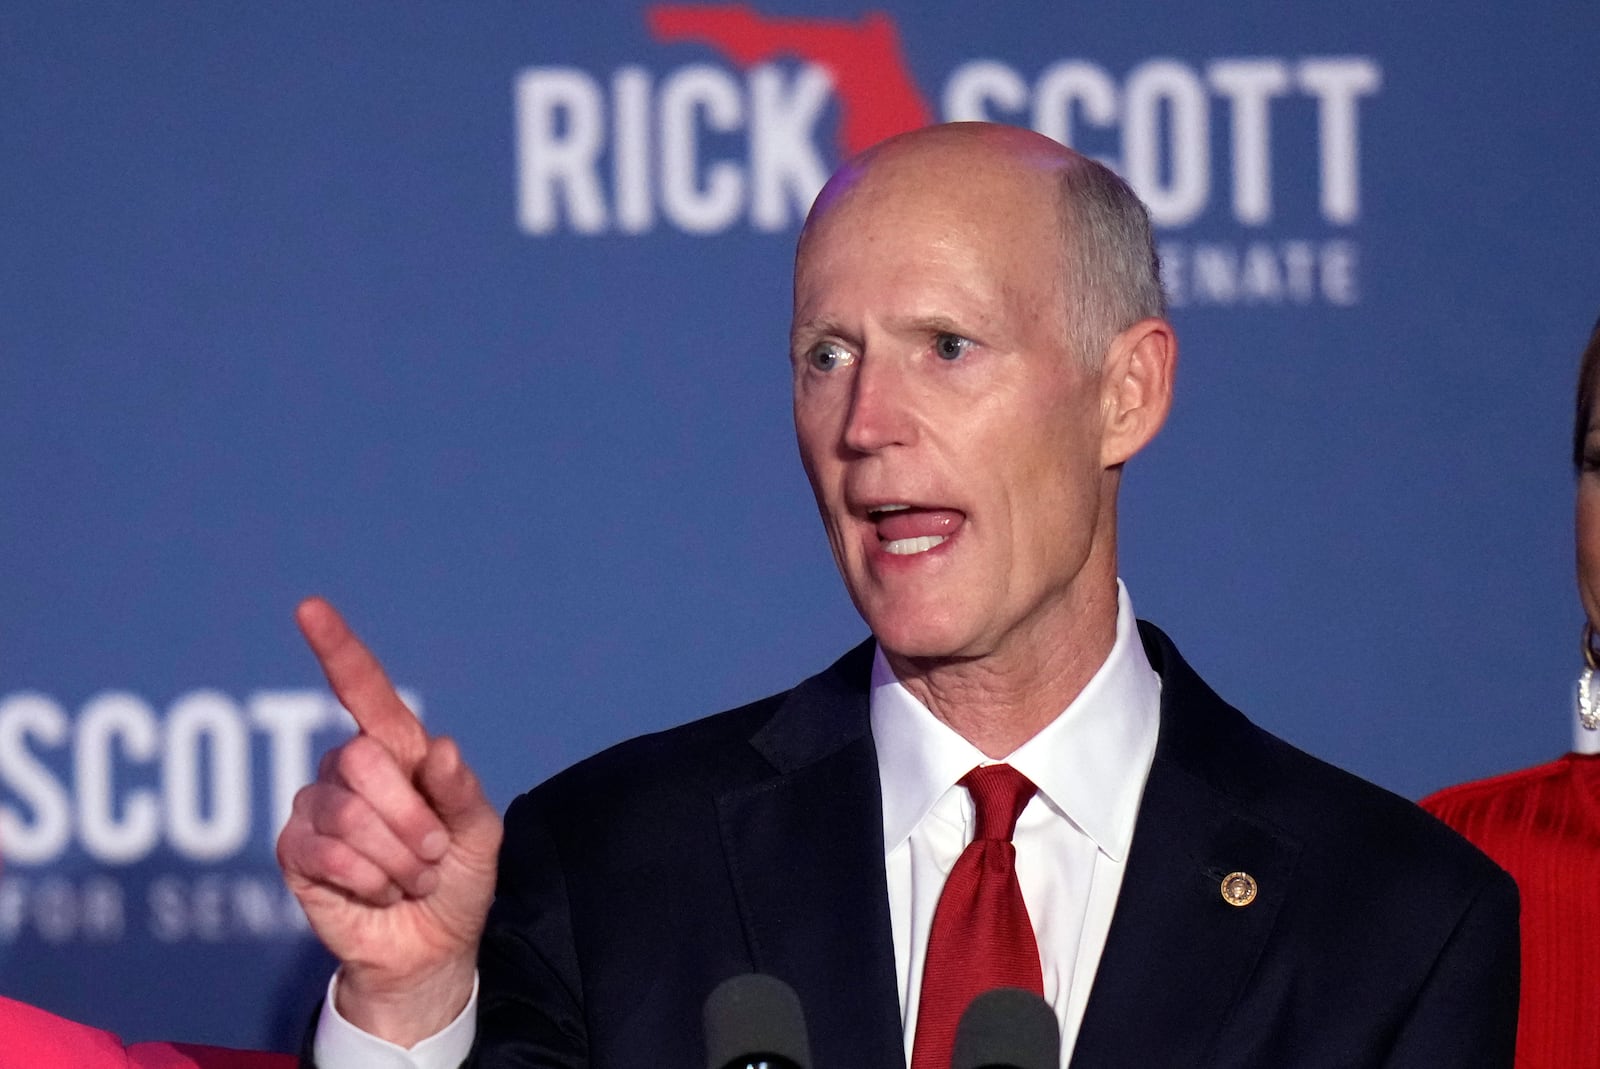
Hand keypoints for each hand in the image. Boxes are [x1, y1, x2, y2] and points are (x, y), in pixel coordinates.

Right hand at [276, 597, 502, 1044]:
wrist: (431, 948)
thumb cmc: (457, 878)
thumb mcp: (480, 835)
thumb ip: (462, 792)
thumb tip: (438, 748)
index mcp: (398, 751)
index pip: (363, 690)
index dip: (338, 649)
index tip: (310, 609)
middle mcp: (350, 769)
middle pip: (363, 759)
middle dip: (410, 817)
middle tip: (433, 854)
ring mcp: (317, 808)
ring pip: (346, 811)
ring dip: (395, 856)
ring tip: (410, 876)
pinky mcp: (296, 851)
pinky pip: (325, 850)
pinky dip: (367, 877)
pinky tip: (379, 891)